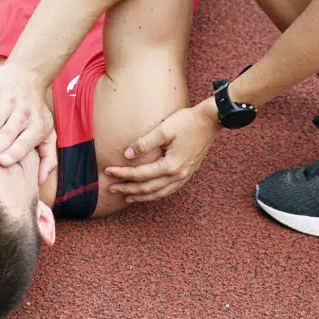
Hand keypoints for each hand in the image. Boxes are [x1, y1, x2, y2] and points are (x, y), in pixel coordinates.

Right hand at [0, 64, 54, 175]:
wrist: (28, 75)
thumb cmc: (35, 112)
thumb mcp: (47, 132)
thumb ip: (47, 157)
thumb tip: (41, 181)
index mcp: (37, 126)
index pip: (25, 141)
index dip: (14, 152)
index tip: (2, 163)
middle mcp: (24, 113)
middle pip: (8, 132)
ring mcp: (10, 101)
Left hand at [105, 102, 219, 203]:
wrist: (211, 121)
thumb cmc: (188, 122)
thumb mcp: (164, 129)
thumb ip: (145, 143)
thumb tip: (127, 154)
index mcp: (170, 165)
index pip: (139, 174)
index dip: (122, 174)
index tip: (108, 171)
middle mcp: (177, 175)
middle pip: (147, 188)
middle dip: (128, 189)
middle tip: (111, 188)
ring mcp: (184, 176)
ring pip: (159, 193)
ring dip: (141, 196)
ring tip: (127, 197)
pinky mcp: (188, 173)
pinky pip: (169, 190)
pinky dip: (156, 194)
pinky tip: (149, 193)